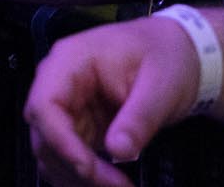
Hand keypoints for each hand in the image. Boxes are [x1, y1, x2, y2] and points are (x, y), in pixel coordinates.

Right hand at [26, 17, 199, 186]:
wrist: (178, 51)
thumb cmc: (165, 56)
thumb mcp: (161, 84)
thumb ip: (139, 117)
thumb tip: (118, 151)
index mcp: (70, 60)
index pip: (45, 105)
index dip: (60, 141)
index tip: (88, 168)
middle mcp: (60, 82)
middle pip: (46, 134)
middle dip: (75, 167)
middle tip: (114, 185)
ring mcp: (68, 105)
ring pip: (53, 152)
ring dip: (78, 177)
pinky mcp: (79, 125)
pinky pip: (69, 157)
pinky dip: (84, 176)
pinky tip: (110, 184)